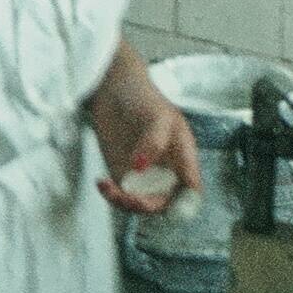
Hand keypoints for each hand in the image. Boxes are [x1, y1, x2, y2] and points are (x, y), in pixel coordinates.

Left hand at [90, 62, 202, 213]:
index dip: (185, 204)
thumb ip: (153, 142)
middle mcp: (167, 171)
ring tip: (108, 187)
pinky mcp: (123, 174)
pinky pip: (121, 195)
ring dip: (125, 202)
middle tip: (128, 196)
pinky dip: (111, 195)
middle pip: (165, 203)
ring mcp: (144, 175)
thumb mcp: (156, 116)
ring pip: (141, 204)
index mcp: (183, 158)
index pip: (192, 190)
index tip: (165, 202)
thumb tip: (140, 169)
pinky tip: (101, 182)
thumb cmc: (144, 97)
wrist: (114, 88)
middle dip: (146, 205)